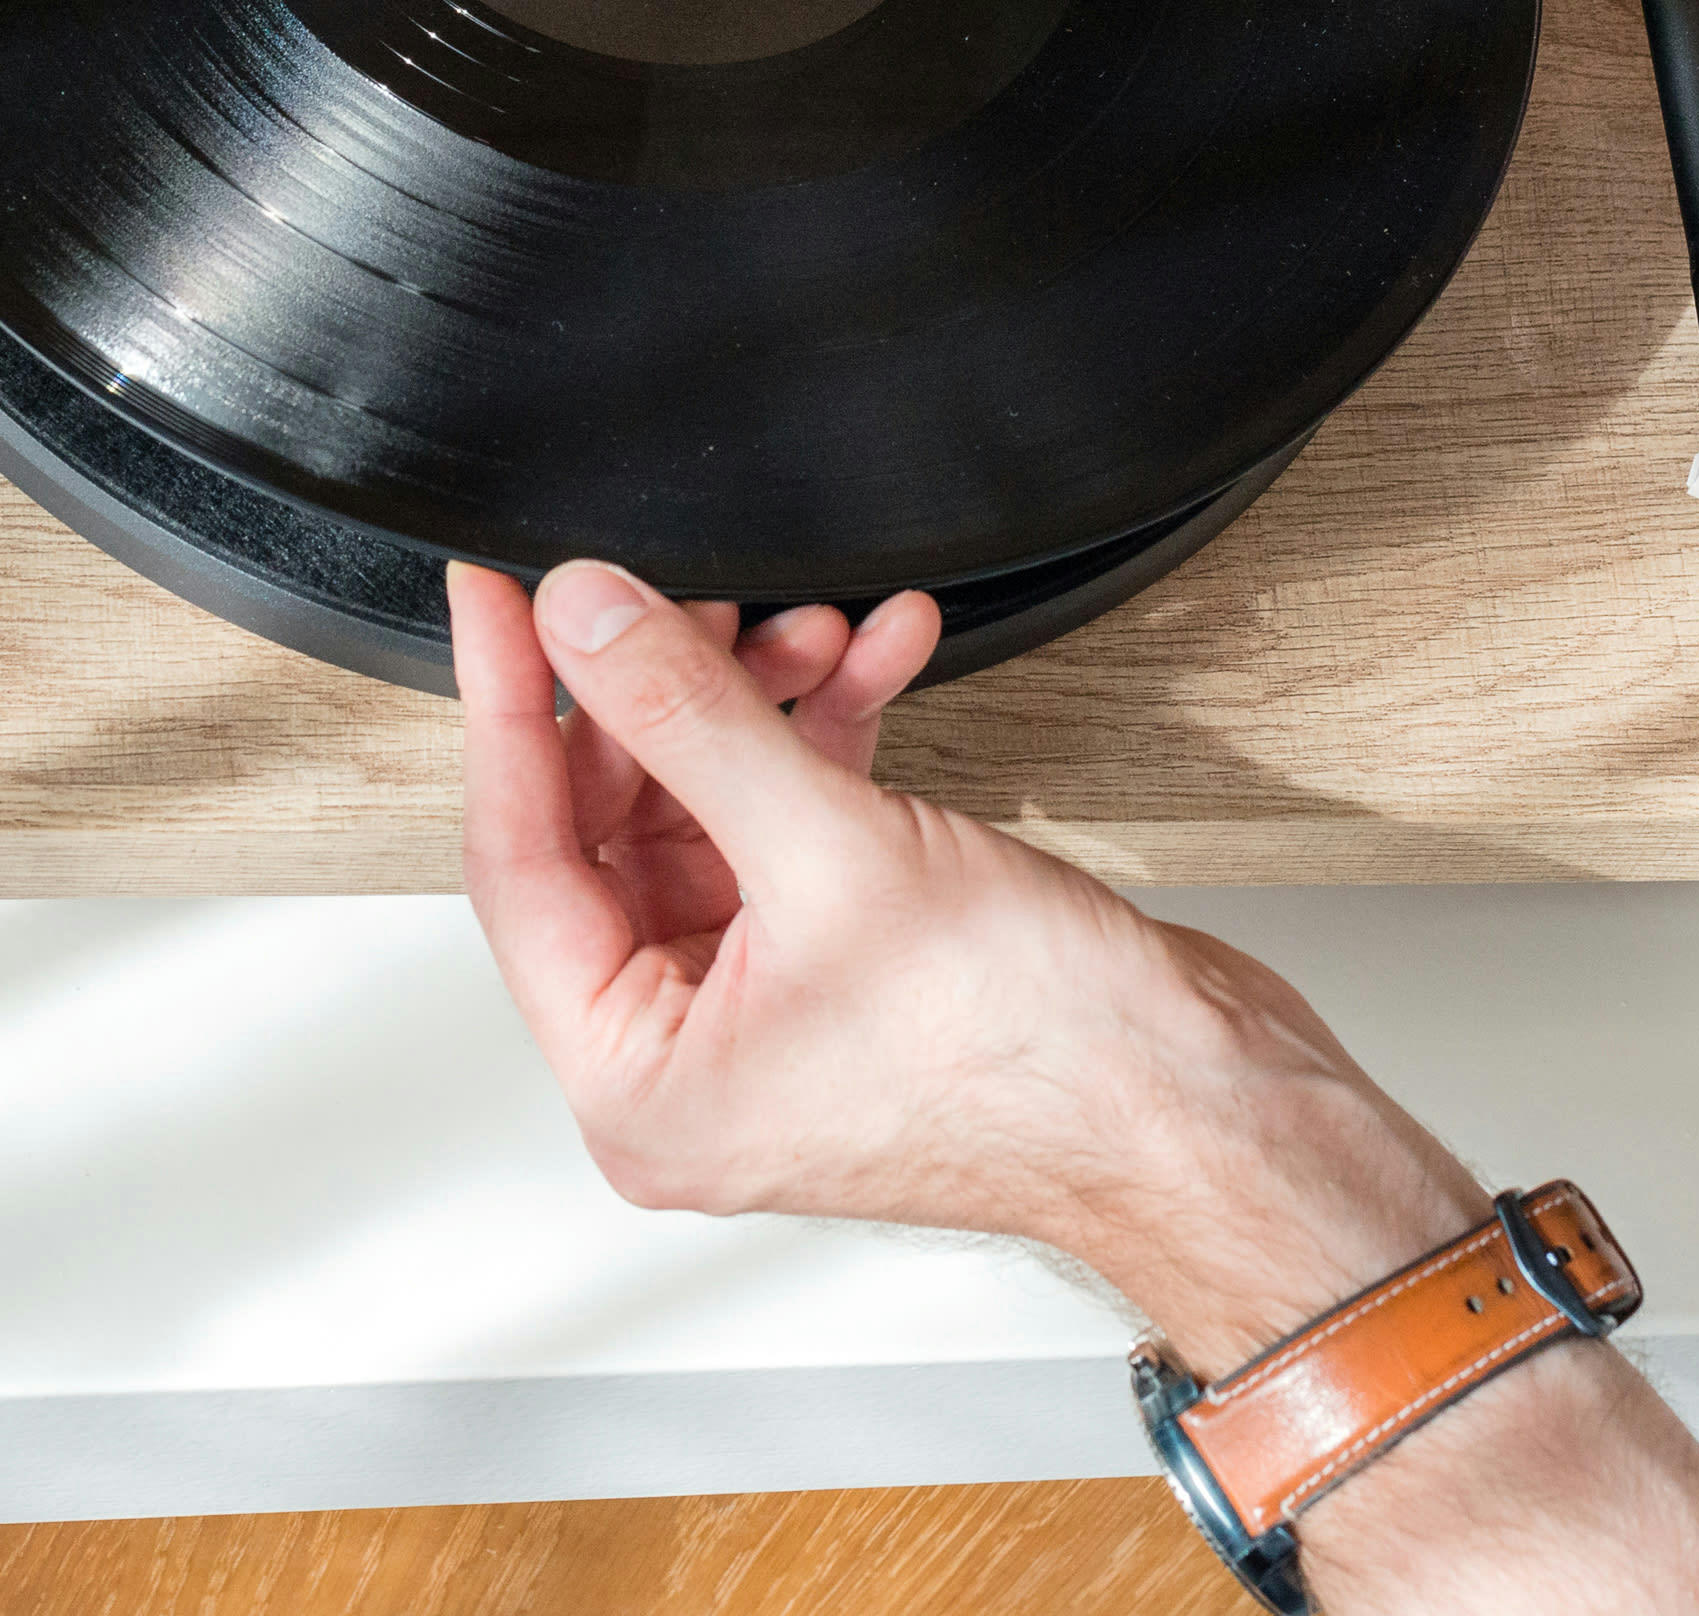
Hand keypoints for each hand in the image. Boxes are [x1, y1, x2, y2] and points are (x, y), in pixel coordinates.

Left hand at [449, 557, 1480, 1358]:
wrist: (1203, 1108)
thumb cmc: (1039, 1062)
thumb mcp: (833, 851)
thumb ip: (693, 719)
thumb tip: (585, 622)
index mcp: (638, 1080)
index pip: (521, 859)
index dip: (510, 710)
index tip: (494, 597)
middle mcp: (688, 1056)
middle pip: (617, 827)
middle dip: (668, 693)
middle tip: (684, 590)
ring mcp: (774, 1010)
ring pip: (715, 809)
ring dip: (763, 701)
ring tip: (814, 622)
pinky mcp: (853, 963)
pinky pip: (800, 824)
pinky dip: (834, 738)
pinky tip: (880, 660)